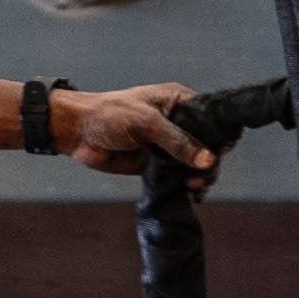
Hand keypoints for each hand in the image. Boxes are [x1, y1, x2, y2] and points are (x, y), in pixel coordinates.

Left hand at [56, 83, 223, 184]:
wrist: (78, 132)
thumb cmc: (109, 115)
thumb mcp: (146, 122)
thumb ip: (177, 141)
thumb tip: (207, 159)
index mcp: (178, 102)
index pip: (210, 118)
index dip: (218, 135)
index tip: (220, 152)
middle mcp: (177, 122)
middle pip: (206, 145)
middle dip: (208, 162)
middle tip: (202, 177)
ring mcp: (167, 145)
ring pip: (195, 163)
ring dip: (199, 176)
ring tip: (193, 187)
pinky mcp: (156, 164)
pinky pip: (179, 176)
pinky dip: (187, 186)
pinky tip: (192, 195)